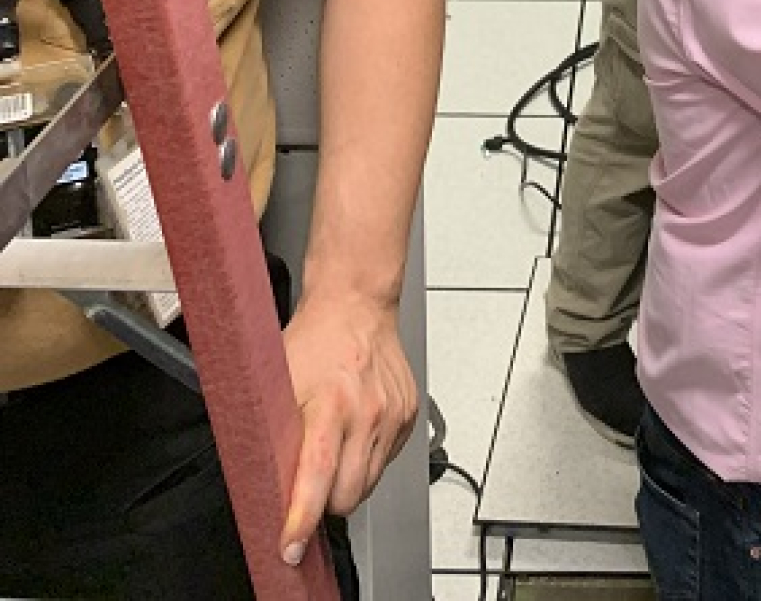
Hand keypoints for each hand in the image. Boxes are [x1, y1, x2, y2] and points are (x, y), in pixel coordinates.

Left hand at [279, 290, 417, 566]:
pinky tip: (355, 432)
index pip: (317, 477)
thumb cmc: (314, 339)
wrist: (356, 304)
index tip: (290, 546)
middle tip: (309, 489)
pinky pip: (386, 460)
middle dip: (326, 503)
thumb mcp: (280, 383)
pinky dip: (368, 458)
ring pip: (369, 483)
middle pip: (348, 495)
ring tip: (334, 451)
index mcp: (331, 404)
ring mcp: (393, 414)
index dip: (302, 519)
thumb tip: (263, 483)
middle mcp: (368, 412)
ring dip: (349, 481)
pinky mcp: (408, 415)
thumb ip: (276, 434)